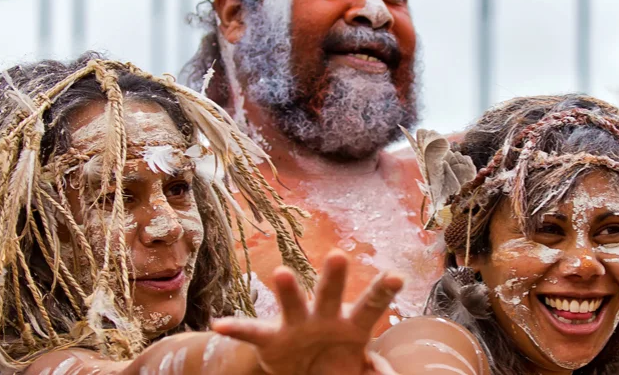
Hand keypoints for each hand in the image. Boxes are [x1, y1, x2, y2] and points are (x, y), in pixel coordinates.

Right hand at [212, 251, 404, 374]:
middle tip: (338, 255)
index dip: (383, 291)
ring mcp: (296, 325)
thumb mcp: (360, 367)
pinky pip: (251, 334)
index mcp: (352, 324)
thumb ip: (376, 370)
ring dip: (287, 290)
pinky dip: (236, 329)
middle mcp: (324, 317)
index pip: (371, 305)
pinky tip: (220, 325)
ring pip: (292, 304)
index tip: (398, 276)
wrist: (303, 372)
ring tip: (281, 272)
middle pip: (331, 294)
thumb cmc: (338, 363)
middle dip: (334, 277)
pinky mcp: (270, 339)